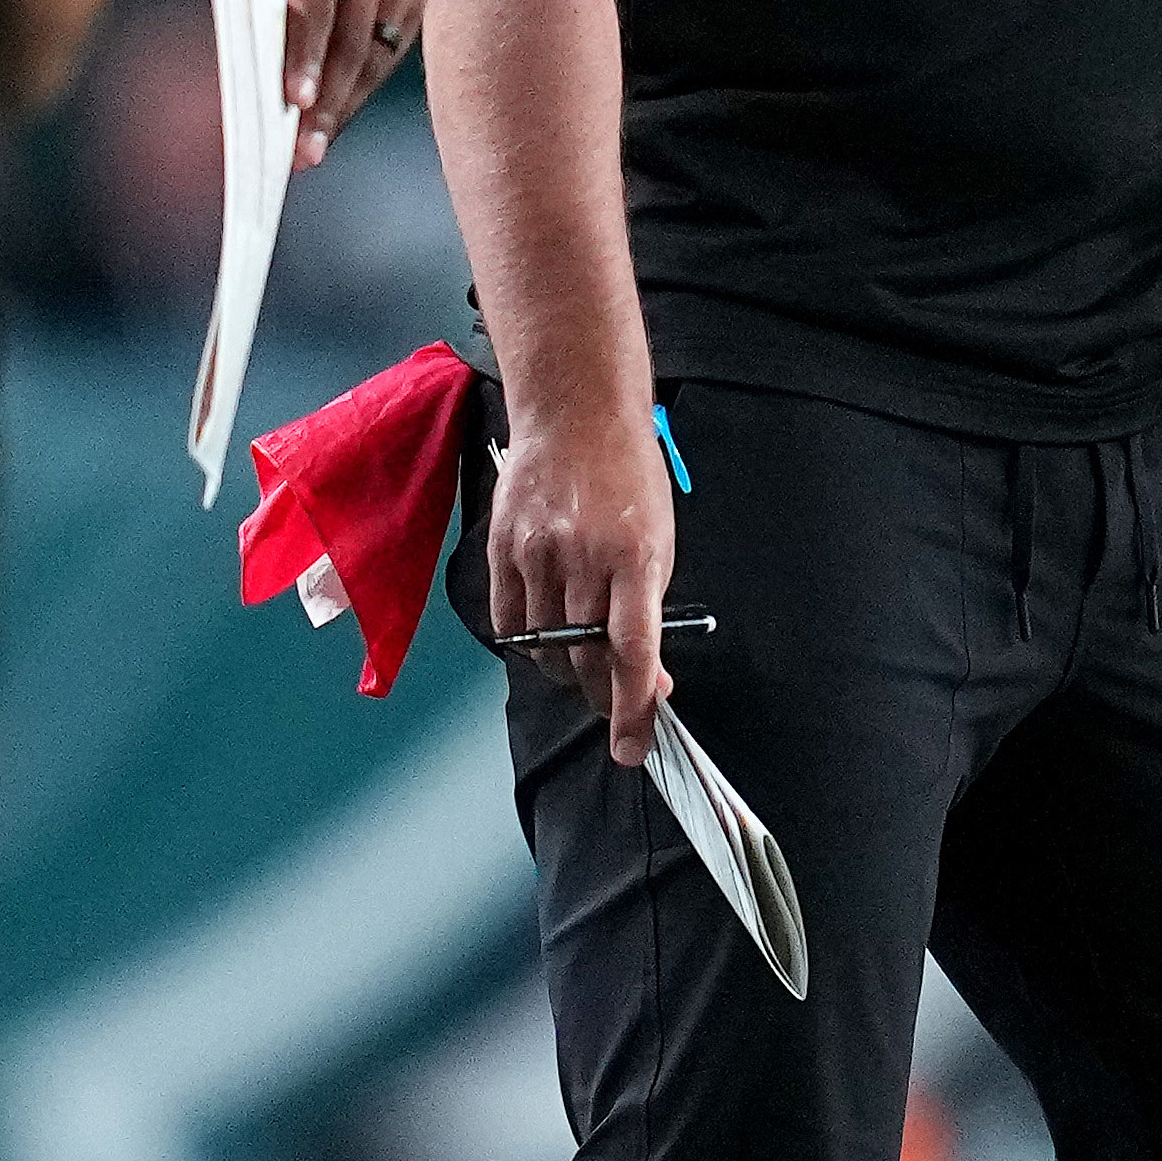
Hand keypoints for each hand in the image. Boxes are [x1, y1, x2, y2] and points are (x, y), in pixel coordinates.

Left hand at [212, 0, 420, 159]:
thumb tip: (251, 93)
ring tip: (315, 146)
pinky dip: (359, 91)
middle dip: (328, 102)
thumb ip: (250, 22)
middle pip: (352, 44)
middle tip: (305, 150)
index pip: (315, 9)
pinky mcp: (414, 0)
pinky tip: (336, 119)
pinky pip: (387, 58)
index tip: (297, 101)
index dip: (305, 58)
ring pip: (374, 59)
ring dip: (344, 106)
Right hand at [485, 399, 679, 766]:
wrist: (575, 414)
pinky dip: (530, 643)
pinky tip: (547, 637)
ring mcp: (535, 553)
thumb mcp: (659, 540)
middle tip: (616, 703)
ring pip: (545, 647)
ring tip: (584, 663)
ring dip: (568, 670)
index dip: (632, 707)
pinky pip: (510, 622)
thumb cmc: (627, 475)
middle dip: (603, 694)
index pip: (631, 650)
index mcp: (634, 554)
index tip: (633, 746)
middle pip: (585, 657)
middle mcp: (581, 557)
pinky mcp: (502, 549)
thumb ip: (650, 610)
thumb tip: (649, 677)